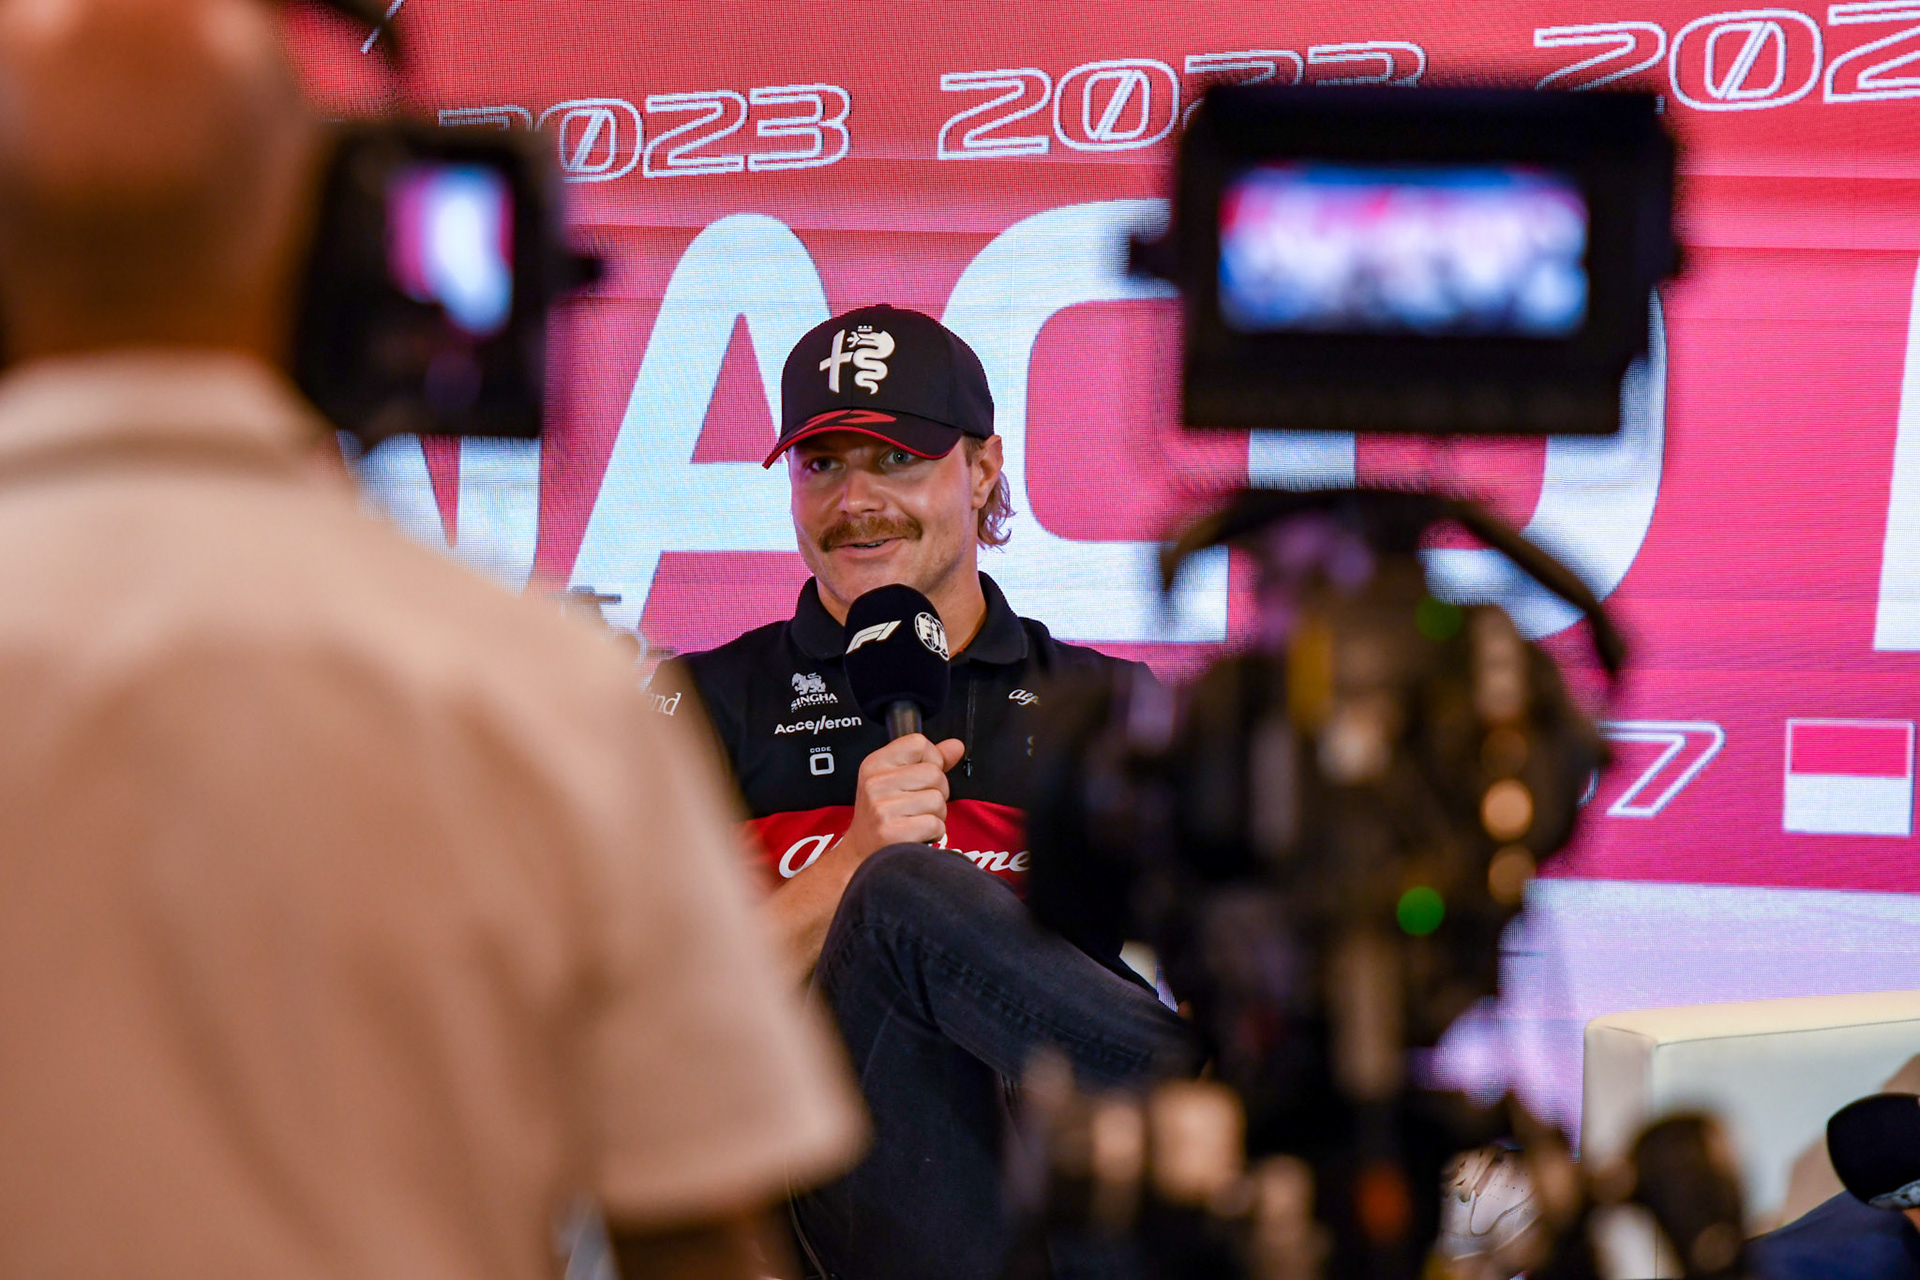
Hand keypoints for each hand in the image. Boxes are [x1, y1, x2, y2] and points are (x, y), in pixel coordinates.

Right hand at [834, 733, 966, 864]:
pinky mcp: (892, 832)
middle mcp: (875, 782)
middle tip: (919, 806)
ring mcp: (882, 808)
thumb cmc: (882, 815)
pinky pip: (935, 824)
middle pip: (934, 773)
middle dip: (937, 792)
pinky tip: (917, 834)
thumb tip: (957, 745)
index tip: (922, 777)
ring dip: (936, 815)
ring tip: (916, 821)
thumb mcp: (896, 780)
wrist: (861, 854)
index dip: (932, 760)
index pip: (919, 743)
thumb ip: (929, 761)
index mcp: (875, 763)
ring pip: (938, 800)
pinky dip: (934, 833)